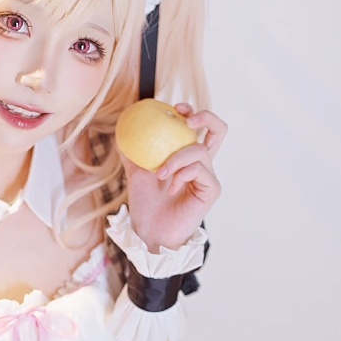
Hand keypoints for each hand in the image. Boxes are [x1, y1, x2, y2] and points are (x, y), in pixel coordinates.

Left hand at [122, 105, 226, 251]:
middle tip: (186, 119)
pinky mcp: (211, 190)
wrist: (149, 231)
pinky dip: (181, 174)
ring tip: (159, 174)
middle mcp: (202, 164)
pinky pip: (200, 170)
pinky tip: (170, 187)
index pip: (198, 127)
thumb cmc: (145, 205)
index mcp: (188, 157)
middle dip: (206, 117)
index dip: (191, 112)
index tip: (174, 109)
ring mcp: (208, 177)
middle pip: (218, 130)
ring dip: (176, 158)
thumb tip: (121, 127)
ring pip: (200, 150)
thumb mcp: (136, 173)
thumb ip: (133, 152)